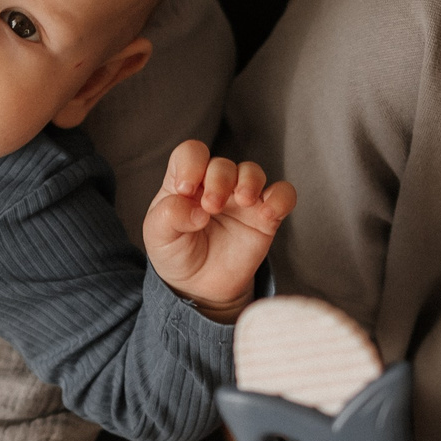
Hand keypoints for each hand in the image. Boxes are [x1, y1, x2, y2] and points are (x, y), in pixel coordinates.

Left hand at [143, 139, 297, 321]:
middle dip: (218, 181)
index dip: (190, 164)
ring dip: (249, 182)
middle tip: (211, 207)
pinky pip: (283, 195)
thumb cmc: (177, 253)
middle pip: (222, 165)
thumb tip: (196, 210)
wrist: (200, 287)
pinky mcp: (265, 217)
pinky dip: (281, 198)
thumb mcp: (158, 236)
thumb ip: (168, 216)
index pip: (191, 153)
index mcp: (187, 181)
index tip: (185, 189)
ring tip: (242, 201)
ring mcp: (242, 199)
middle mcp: (215, 185)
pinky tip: (268, 213)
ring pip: (253, 172)